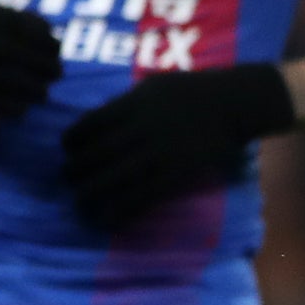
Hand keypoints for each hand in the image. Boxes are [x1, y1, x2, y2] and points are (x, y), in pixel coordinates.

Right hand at [0, 0, 60, 115]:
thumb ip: (18, 19)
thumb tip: (51, 33)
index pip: (30, 31)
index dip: (49, 44)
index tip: (57, 51)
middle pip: (27, 59)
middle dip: (49, 69)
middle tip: (57, 74)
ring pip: (17, 84)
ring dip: (38, 92)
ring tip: (42, 93)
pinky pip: (0, 105)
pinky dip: (17, 108)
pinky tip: (22, 106)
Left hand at [60, 63, 294, 229]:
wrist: (236, 103)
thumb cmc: (196, 91)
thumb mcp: (155, 86)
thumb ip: (128, 103)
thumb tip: (104, 119)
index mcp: (132, 104)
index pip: (88, 125)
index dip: (71, 142)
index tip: (68, 152)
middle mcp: (140, 127)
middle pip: (94, 154)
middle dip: (74, 171)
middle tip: (69, 181)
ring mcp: (159, 151)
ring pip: (112, 178)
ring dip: (90, 195)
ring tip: (81, 205)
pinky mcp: (177, 172)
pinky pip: (142, 195)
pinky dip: (121, 210)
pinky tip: (109, 219)